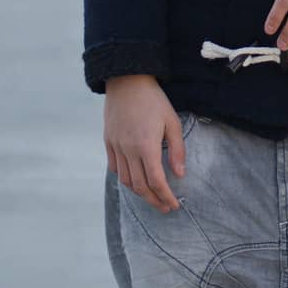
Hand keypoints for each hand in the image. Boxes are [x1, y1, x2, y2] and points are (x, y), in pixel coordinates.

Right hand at [103, 74, 184, 213]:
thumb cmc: (154, 100)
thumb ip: (177, 150)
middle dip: (154, 200)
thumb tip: (179, 174)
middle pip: (139, 186)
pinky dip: (125, 178)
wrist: (127, 81)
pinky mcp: (108, 141)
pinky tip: (135, 179)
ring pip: (125, 180)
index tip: (174, 205)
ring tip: (152, 196)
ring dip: (139, 192)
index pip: (156, 181)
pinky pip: (115, 168)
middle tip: (165, 207)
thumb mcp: (172, 121)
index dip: (165, 196)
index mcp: (146, 145)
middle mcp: (128, 149)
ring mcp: (116, 146)